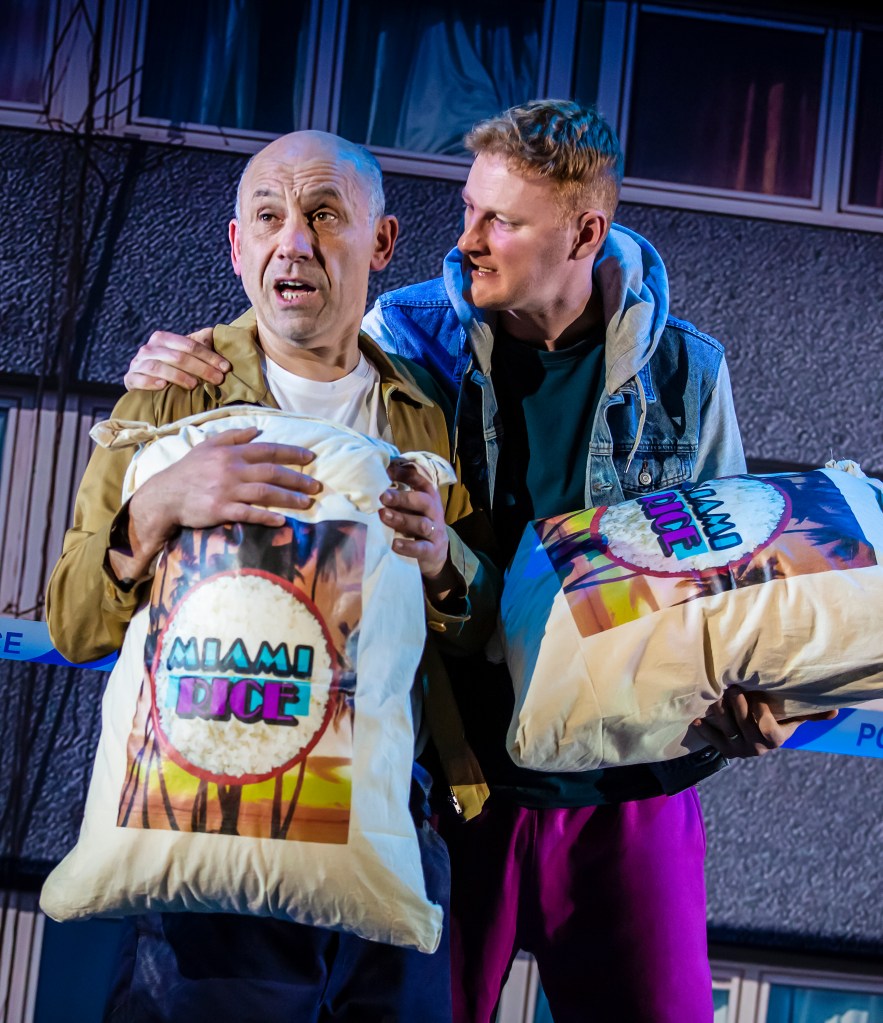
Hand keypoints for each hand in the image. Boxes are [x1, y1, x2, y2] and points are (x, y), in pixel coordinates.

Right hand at [115, 428, 318, 579]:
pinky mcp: (220, 509)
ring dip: (288, 498)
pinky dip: (265, 517)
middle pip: (271, 472)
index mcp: (231, 453)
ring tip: (307, 503)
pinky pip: (247, 513)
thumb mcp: (207, 446)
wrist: (165, 495)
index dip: (292, 453)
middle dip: (297, 479)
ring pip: (264, 492)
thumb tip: (257, 430)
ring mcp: (226, 490)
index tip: (311, 458)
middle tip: (317, 485)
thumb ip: (232, 436)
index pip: (268, 450)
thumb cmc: (188, 470)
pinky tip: (281, 520)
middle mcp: (232, 469)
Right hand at [124, 328, 228, 390]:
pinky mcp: (130, 379)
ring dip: (178, 376)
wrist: (143, 381)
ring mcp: (138, 363)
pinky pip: (139, 379)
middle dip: (201, 368)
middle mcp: (149, 348)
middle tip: (218, 379)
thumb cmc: (170, 367)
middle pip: (178, 357)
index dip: (209, 356)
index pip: (190, 345)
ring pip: (159, 367)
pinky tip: (163, 386)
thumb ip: (199, 343)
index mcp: (163, 339)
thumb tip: (217, 333)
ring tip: (194, 385)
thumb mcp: (183, 353)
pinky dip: (150, 382)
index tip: (226, 368)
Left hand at [379, 461, 454, 599]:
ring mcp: (435, 531)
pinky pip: (421, 548)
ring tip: (384, 516)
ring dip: (402, 519)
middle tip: (382, 497)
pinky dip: (408, 546)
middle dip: (402, 498)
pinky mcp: (432, 550)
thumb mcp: (411, 508)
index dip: (404, 474)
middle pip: (422, 501)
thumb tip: (371, 480)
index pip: (420, 481)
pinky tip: (394, 544)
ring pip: (421, 524)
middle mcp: (433, 512)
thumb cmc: (416, 523)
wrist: (437, 554)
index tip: (386, 470)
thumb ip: (398, 496)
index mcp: (428, 497)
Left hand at [691, 685, 837, 758]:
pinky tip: (697, 717)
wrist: (756, 736)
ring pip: (727, 729)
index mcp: (776, 739)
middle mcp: (757, 748)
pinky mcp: (724, 749)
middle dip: (737, 704)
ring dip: (719, 711)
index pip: (767, 729)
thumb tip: (834, 710)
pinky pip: (713, 740)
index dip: (760, 714)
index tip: (757, 696)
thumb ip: (810, 712)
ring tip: (715, 693)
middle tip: (731, 685)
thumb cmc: (777, 718)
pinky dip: (704, 729)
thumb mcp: (793, 715)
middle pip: (743, 725)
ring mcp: (739, 750)